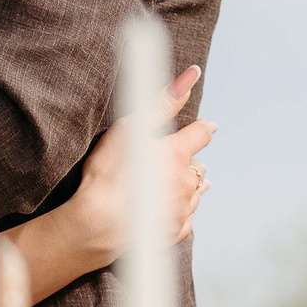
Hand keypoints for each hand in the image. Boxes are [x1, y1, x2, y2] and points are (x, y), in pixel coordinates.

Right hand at [53, 66, 211, 268]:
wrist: (98, 224)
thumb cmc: (108, 173)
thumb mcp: (131, 128)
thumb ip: (163, 102)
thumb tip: (192, 74)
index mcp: (177, 154)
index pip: (200, 135)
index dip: (203, 129)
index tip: (209, 127)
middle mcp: (186, 182)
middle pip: (198, 167)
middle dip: (192, 160)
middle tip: (186, 157)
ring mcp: (181, 210)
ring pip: (195, 193)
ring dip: (192, 185)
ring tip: (190, 183)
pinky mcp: (173, 232)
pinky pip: (187, 219)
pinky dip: (183, 210)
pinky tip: (178, 210)